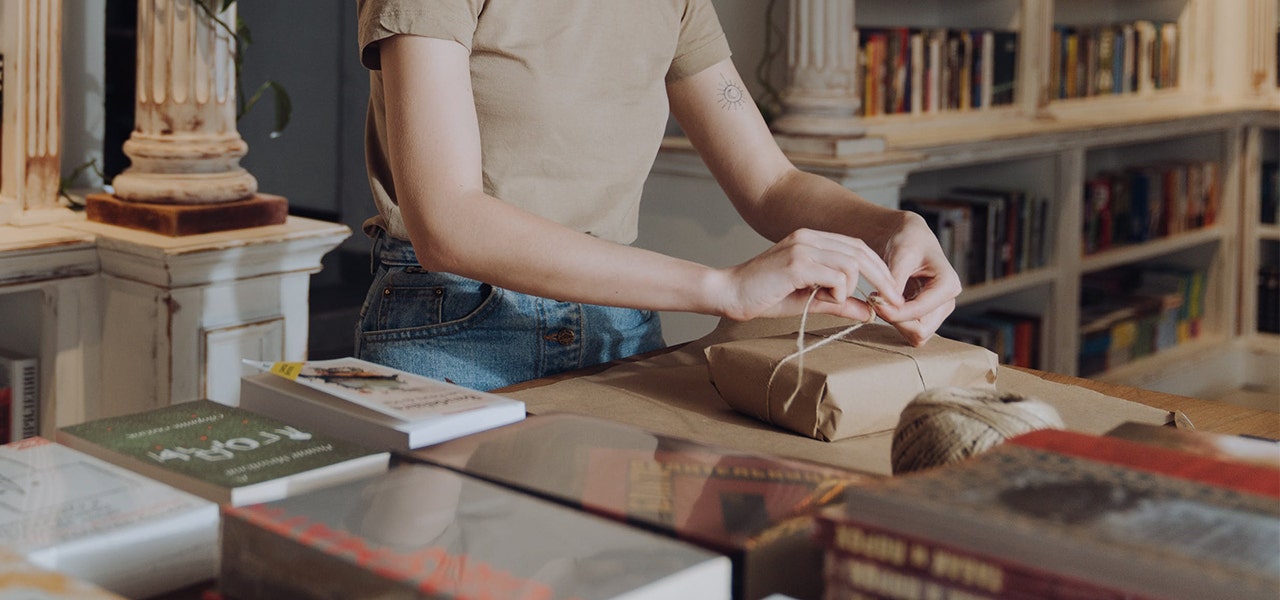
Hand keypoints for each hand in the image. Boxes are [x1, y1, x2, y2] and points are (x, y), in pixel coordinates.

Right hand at [713, 228, 906, 322]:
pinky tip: (826, 301)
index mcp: (811, 239)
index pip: (857, 246)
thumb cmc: (763, 296)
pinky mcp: (796, 263)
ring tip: (833, 302)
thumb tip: (870, 311)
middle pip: (861, 251)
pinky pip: (836, 276)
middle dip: (882, 278)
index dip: (879, 268)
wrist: (728, 293)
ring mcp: (802, 248)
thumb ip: (839, 302)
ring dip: (850, 289)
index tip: (891, 293)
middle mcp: (808, 237)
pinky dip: (839, 293)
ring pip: (851, 264)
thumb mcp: (808, 300)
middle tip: (893, 302)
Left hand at [870, 211, 961, 344]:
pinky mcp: (927, 315)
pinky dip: (895, 321)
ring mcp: (938, 311)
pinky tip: (885, 303)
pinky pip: (911, 331)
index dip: (894, 312)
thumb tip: (886, 304)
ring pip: (916, 335)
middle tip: (875, 301)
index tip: (873, 299)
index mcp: (948, 285)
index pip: (920, 312)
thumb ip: (895, 281)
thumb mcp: (901, 255)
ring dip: (894, 322)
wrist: (910, 238)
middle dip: (895, 320)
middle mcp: (947, 302)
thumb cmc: (908, 240)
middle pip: (920, 331)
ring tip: (880, 299)